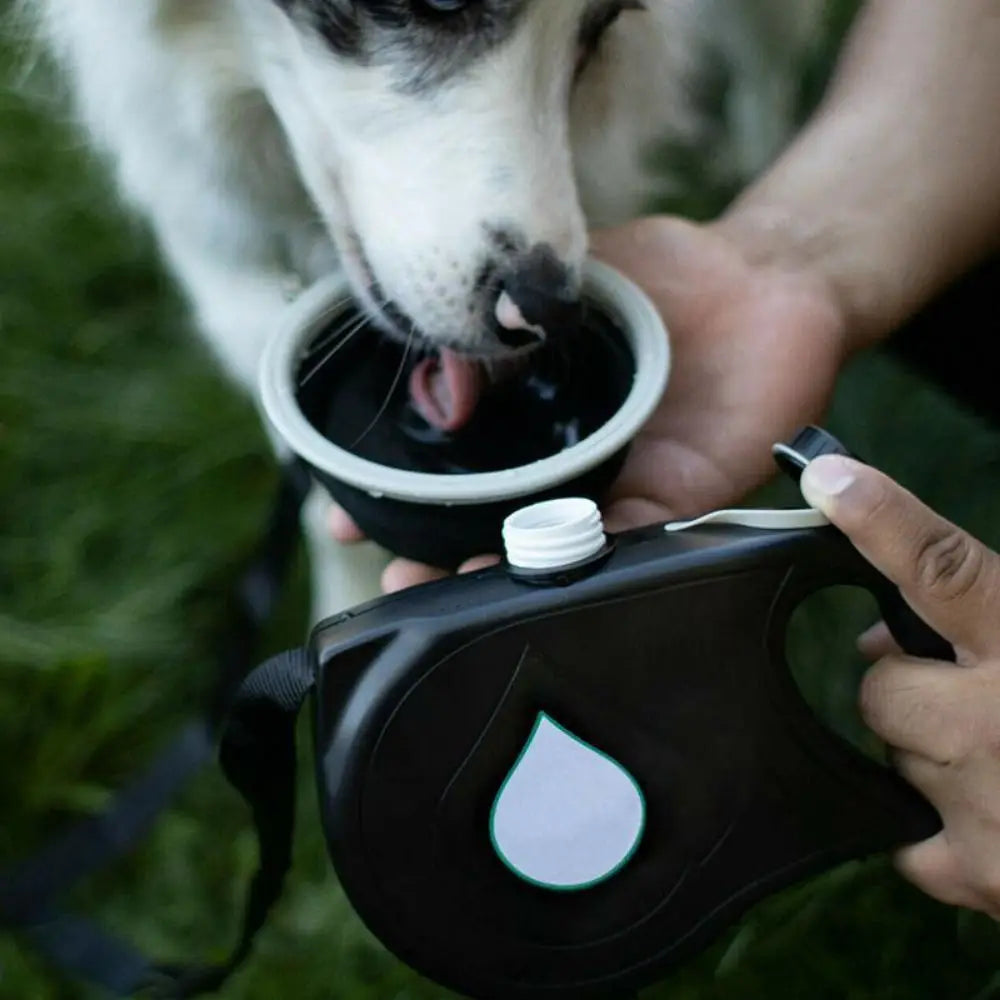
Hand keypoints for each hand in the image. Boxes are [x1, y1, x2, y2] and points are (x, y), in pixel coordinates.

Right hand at [331, 214, 849, 591]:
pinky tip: (544, 569)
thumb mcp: (559, 282)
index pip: (451, 467)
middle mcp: (569, 460)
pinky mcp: (683, 495)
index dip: (396, 495)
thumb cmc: (659, 275)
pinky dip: (591, 557)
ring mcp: (622, 482)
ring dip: (500, 571)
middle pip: (490, 523)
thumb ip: (498, 325)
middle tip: (394, 576)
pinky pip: (634, 538)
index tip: (343, 511)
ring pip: (551, 546)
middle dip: (436, 556)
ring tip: (454, 586)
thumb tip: (438, 387)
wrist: (765, 279)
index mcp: (530, 415)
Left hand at [801, 455, 999, 918]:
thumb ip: (997, 613)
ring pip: (891, 754)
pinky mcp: (978, 874)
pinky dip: (935, 826)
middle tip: (967, 692)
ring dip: (929, 751)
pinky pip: (902, 835)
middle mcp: (999, 721)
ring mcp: (985, 805)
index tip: (829, 480)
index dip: (879, 517)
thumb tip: (901, 621)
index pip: (941, 565)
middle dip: (910, 684)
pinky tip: (993, 819)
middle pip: (880, 682)